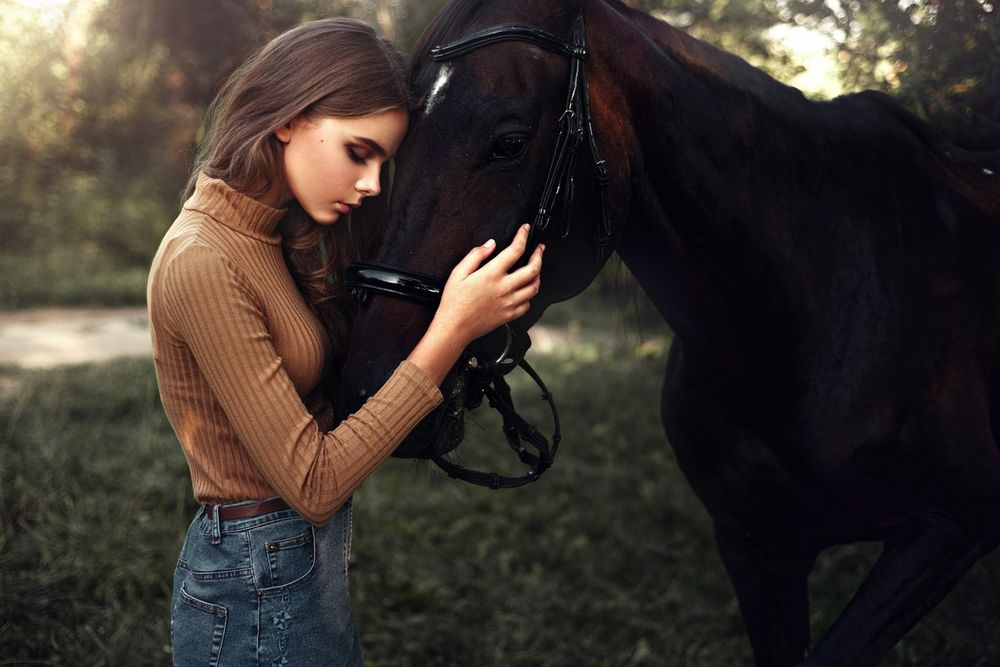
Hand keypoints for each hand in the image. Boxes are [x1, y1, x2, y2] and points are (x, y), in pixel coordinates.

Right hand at [406, 224, 543, 384]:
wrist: (454, 328)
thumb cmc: (454, 302)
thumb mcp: (458, 273)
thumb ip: (475, 255)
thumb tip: (490, 244)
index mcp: (492, 274)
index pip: (515, 250)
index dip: (523, 236)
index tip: (525, 230)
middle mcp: (504, 288)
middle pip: (533, 269)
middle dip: (539, 255)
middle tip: (539, 249)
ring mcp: (509, 302)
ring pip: (535, 287)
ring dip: (538, 275)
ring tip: (536, 268)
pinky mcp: (510, 315)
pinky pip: (528, 304)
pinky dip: (529, 295)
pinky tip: (525, 290)